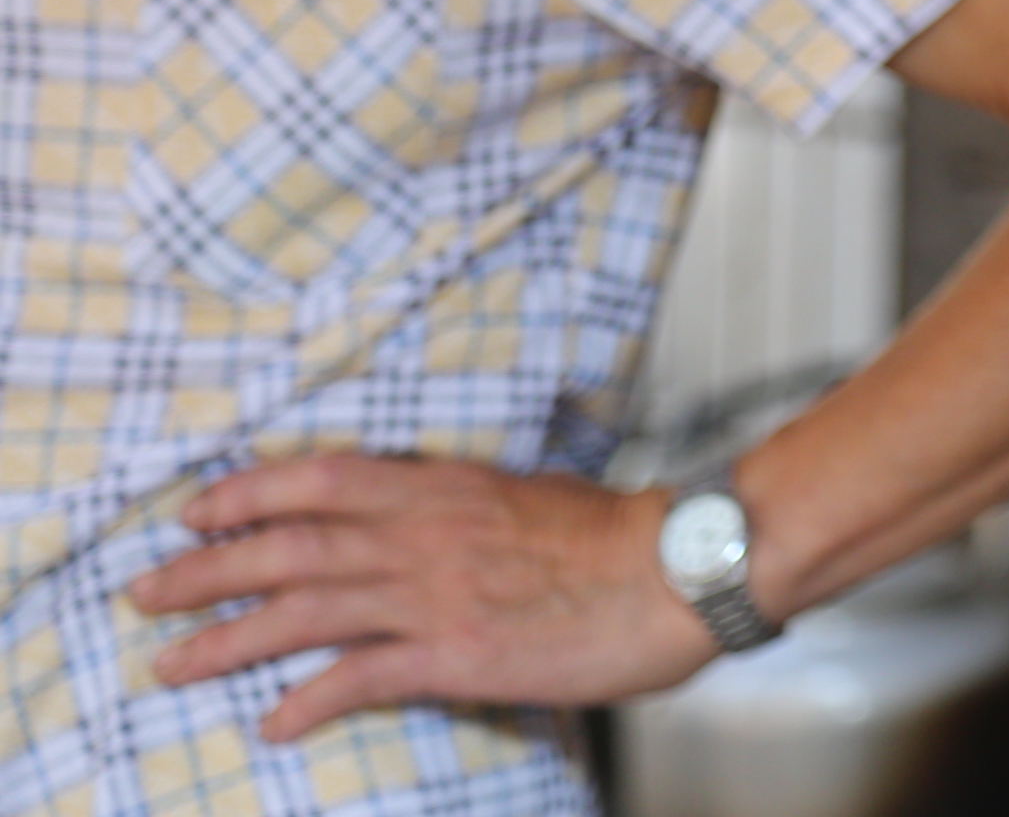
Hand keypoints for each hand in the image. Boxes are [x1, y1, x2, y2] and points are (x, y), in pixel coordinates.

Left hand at [131, 457, 715, 740]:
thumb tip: (426, 513)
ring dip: (227, 639)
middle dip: (206, 570)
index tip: (196, 511)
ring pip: (303, 612)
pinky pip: (361, 678)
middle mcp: (422, 535)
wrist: (674, 570)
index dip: (248, 493)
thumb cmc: (617, 535)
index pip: (321, 478)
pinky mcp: (455, 656)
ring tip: (171, 664)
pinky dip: (309, 700)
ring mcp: (433, 596)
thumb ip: (463, 506)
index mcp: (441, 486)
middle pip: (288, 547)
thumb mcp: (527, 493)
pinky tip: (273, 721)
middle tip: (144, 593)